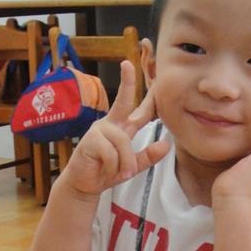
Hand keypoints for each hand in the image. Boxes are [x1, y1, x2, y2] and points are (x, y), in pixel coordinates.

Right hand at [60, 61, 169, 197]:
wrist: (84, 185)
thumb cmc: (106, 172)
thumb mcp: (132, 166)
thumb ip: (148, 156)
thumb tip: (166, 145)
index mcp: (122, 128)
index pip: (138, 110)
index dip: (148, 97)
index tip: (154, 79)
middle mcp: (111, 124)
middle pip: (123, 101)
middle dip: (126, 83)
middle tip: (127, 65)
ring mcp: (99, 130)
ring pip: (123, 143)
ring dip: (125, 163)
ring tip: (122, 174)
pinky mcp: (90, 140)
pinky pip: (111, 153)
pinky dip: (113, 167)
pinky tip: (106, 172)